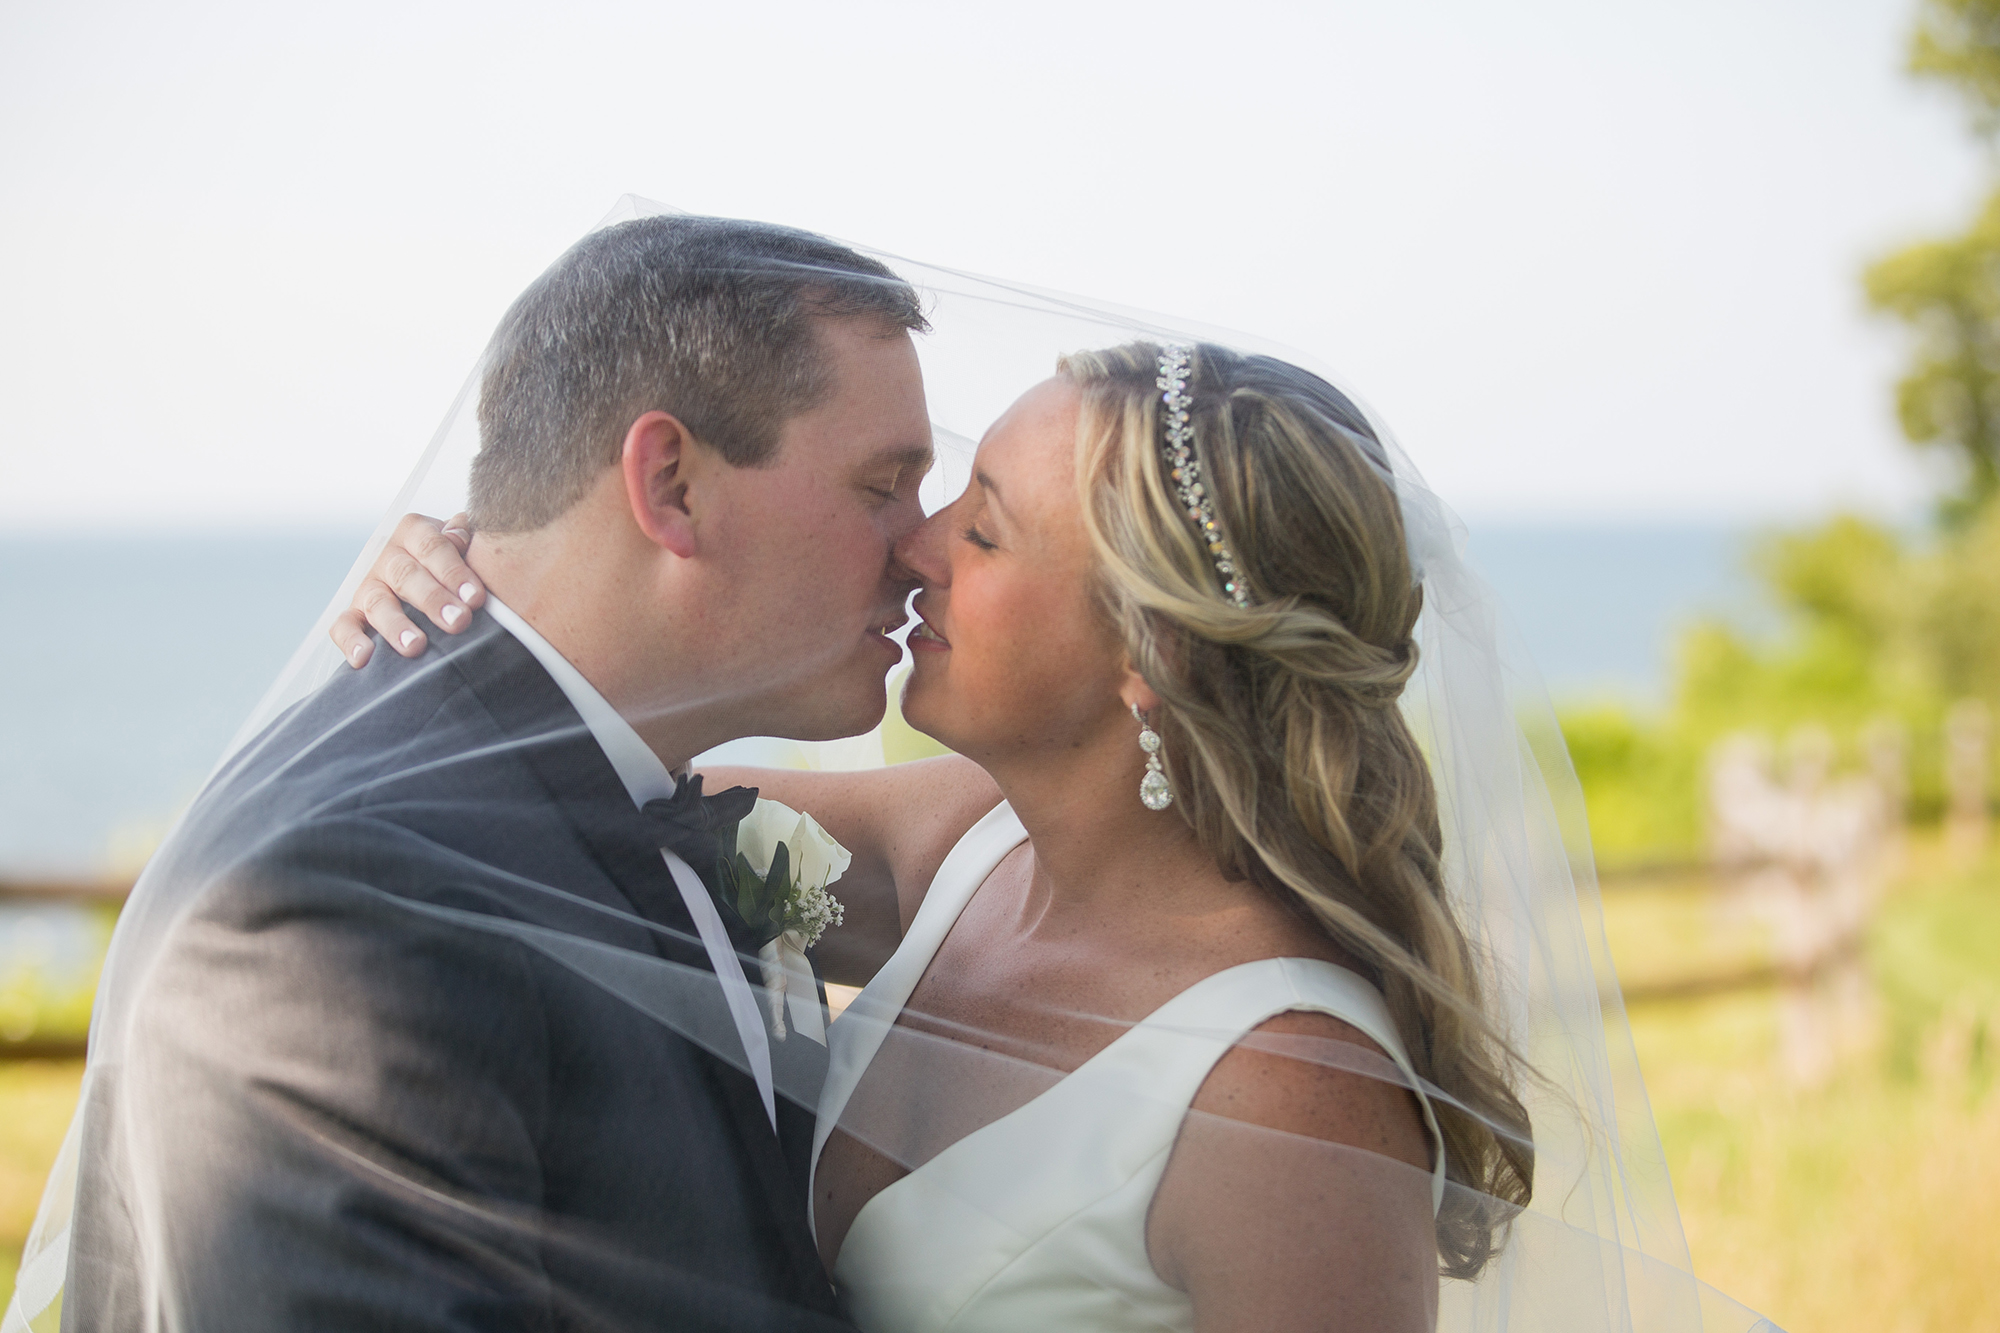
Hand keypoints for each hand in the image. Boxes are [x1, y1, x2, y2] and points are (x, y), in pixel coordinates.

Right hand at [331, 512, 486, 666]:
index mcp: (413, 532)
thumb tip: (458, 537)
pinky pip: (343, 624)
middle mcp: (386, 555)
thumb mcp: (463, 541)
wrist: (431, 573)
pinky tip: (363, 658)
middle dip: (433, 600)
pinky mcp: (353, 612)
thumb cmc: (455, 559)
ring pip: (377, 602)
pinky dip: (351, 641)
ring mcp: (367, 584)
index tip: (476, 598)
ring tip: (415, 646)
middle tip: (458, 621)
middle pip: (405, 575)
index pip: (432, 547)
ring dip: (396, 625)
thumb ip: (466, 537)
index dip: (454, 572)